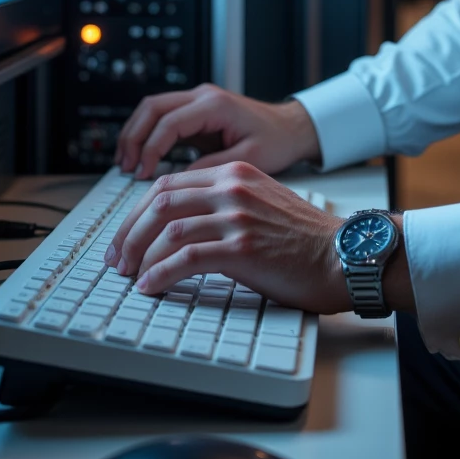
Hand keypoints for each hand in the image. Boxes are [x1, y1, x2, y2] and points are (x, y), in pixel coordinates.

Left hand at [104, 161, 352, 309]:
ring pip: (168, 229)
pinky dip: (160, 273)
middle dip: (129, 232)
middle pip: (160, 202)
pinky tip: (151, 285)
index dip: (138, 212)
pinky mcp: (242, 246)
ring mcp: (237, 216)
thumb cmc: (305, 238)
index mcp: (234, 173)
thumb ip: (225, 203)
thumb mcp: (262, 202)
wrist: (342, 255)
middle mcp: (232, 187)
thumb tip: (180, 227)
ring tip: (130, 275)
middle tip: (117, 258)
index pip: (169, 184)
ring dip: (140, 254)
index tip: (125, 236)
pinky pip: (186, 259)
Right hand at [114, 84, 320, 180]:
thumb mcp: (248, 159)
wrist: (292, 127)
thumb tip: (179, 181)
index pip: (169, 122)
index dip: (151, 149)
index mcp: (214, 105)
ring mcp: (197, 100)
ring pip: (152, 108)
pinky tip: (143, 157)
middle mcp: (202, 96)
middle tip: (127, 167)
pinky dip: (148, 134)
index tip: (143, 174)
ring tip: (128, 164)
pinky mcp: (196, 111)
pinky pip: (162, 117)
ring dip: (136, 133)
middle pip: (152, 107)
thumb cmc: (276, 141)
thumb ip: (213, 167)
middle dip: (134, 137)